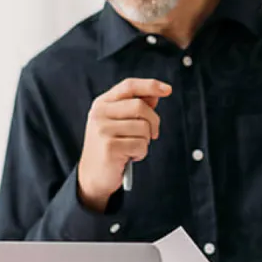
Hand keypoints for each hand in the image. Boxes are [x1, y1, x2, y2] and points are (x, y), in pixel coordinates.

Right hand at [77, 78, 171, 210]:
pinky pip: (141, 145)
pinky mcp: (109, 147)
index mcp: (103, 103)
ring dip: (145, 141)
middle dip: (153, 122)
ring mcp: (102, 130)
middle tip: (151, 135)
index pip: (129, 86)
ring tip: (132, 148)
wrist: (93, 175)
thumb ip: (137, 107)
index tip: (167, 90)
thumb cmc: (112, 146)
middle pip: (140, 107)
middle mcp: (99, 113)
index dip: (150, 85)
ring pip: (143, 127)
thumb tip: (156, 94)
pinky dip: (141, 153)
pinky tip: (129, 157)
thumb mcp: (121, 122)